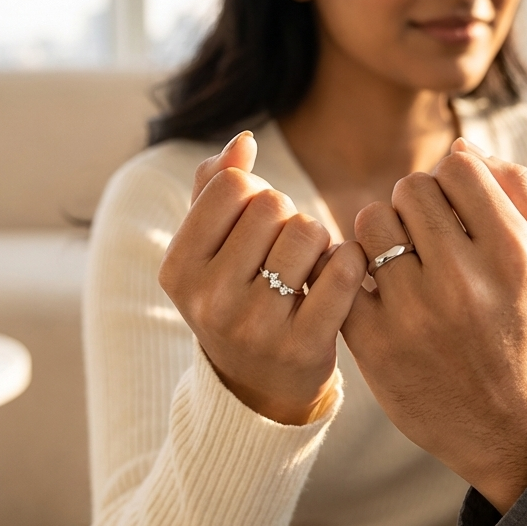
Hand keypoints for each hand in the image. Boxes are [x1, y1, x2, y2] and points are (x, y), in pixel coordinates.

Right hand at [159, 132, 367, 425]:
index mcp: (179, 269)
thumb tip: (244, 141)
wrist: (259, 384)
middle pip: (272, 205)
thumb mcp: (208, 248)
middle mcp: (210, 301)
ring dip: (318, 240)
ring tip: (308, 265)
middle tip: (286, 248)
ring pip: (308, 232)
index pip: (232, 186)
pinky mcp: (304, 347)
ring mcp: (256, 327)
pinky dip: (348, 261)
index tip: (256, 223)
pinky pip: (342, 269)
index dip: (256, 193)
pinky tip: (340, 275)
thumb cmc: (235, 295)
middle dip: (287, 217)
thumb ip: (215, 187)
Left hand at [342, 139, 526, 511]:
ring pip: (371, 221)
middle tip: (425, 235)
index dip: (452, 178)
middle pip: (411, 188)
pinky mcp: (375, 343)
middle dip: (416, 204)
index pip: (458, 167)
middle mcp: (464, 282)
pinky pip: (343, 271)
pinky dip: (353, 269)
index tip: (455, 208)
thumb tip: (462, 148)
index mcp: (514, 256)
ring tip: (401, 259)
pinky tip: (374, 284)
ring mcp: (415, 314)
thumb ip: (520, 192)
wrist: (506, 425)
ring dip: (381, 232)